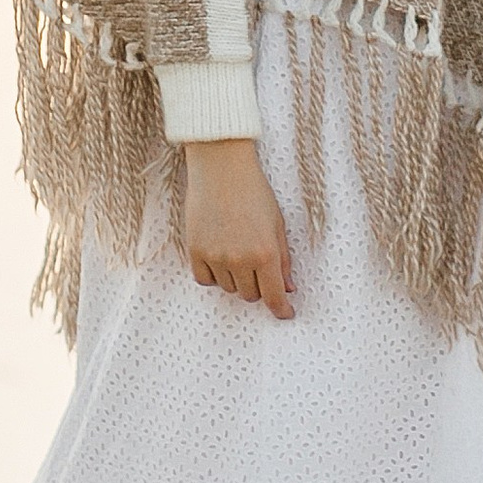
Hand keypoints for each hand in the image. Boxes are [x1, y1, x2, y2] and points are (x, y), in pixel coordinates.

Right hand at [181, 137, 294, 318]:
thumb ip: (283, 259)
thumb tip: (287, 288)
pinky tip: (218, 257)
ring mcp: (216, 256)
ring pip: (228, 288)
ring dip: (235, 278)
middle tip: (256, 265)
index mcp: (266, 253)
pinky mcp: (195, 251)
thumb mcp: (277, 224)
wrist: (221, 168)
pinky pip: (205, 280)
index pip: (274, 296)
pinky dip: (214, 275)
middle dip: (257, 286)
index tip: (284, 314)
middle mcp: (240, 259)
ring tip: (236, 250)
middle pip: (250, 295)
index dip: (281, 309)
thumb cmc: (254, 192)